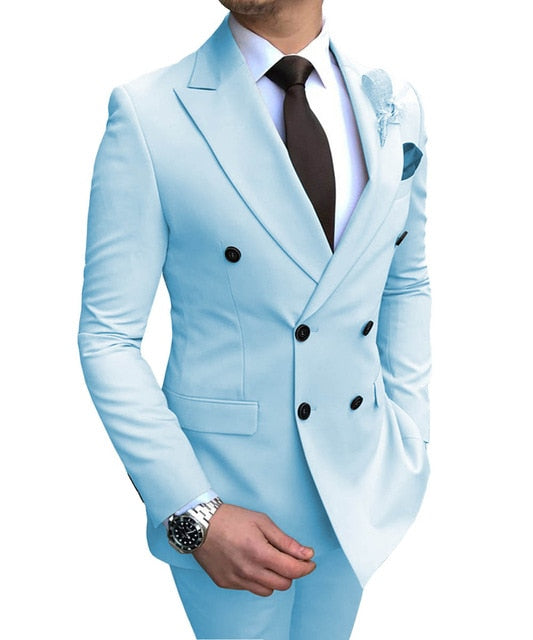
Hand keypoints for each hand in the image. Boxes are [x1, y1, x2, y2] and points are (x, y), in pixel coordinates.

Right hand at [191, 503, 315, 596]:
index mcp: (260, 553)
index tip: (309, 562)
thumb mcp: (262, 522)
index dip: (306, 567)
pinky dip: (256, 579)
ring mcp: (236, 579)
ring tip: (267, 560)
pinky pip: (250, 588)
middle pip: (283, 584)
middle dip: (291, 572)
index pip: (292, 570)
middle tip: (288, 559)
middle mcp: (248, 570)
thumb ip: (286, 541)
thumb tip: (306, 554)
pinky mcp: (226, 583)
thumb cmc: (230, 519)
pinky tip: (250, 563)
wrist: (200, 524)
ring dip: (274, 578)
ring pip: (268, 591)